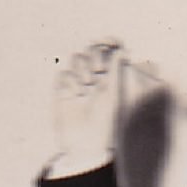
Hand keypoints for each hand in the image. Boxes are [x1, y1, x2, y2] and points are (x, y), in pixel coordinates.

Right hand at [52, 40, 156, 167]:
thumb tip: (124, 50)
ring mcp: (78, 83)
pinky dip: (70, 80)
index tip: (108, 41)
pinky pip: (63, 74)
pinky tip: (76, 94)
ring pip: (76, 59)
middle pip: (91, 51)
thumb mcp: (112, 95)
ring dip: (82, 68)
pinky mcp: (63, 91)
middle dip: (94, 55)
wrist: (85, 145)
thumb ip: (115, 71)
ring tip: (87, 85)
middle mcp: (95, 79)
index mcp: (110, 78)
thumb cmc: (104, 123)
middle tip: (98, 70)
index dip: (108, 43)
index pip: (108, 51)